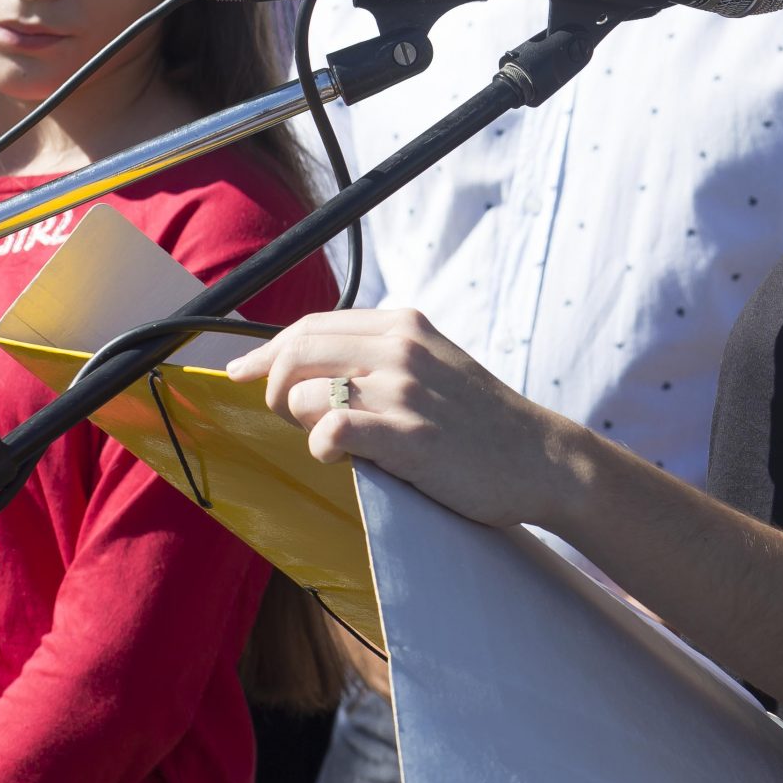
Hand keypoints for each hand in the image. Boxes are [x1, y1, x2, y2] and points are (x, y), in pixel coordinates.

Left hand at [229, 308, 587, 530]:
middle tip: (283, 417)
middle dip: (272, 388)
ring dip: (304, 425)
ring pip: (303, 395)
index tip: (241, 372)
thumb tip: (307, 365)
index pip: (311, 325)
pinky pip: (329, 433)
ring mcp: (403, 390)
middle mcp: (401, 347)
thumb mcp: (436, 363)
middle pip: (294, 352)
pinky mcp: (406, 436)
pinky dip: (322, 448)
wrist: (541, 458)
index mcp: (405, 324)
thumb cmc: (482, 421)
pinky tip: (344, 457)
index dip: (265, 351)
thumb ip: (383, 354)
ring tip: (334, 441)